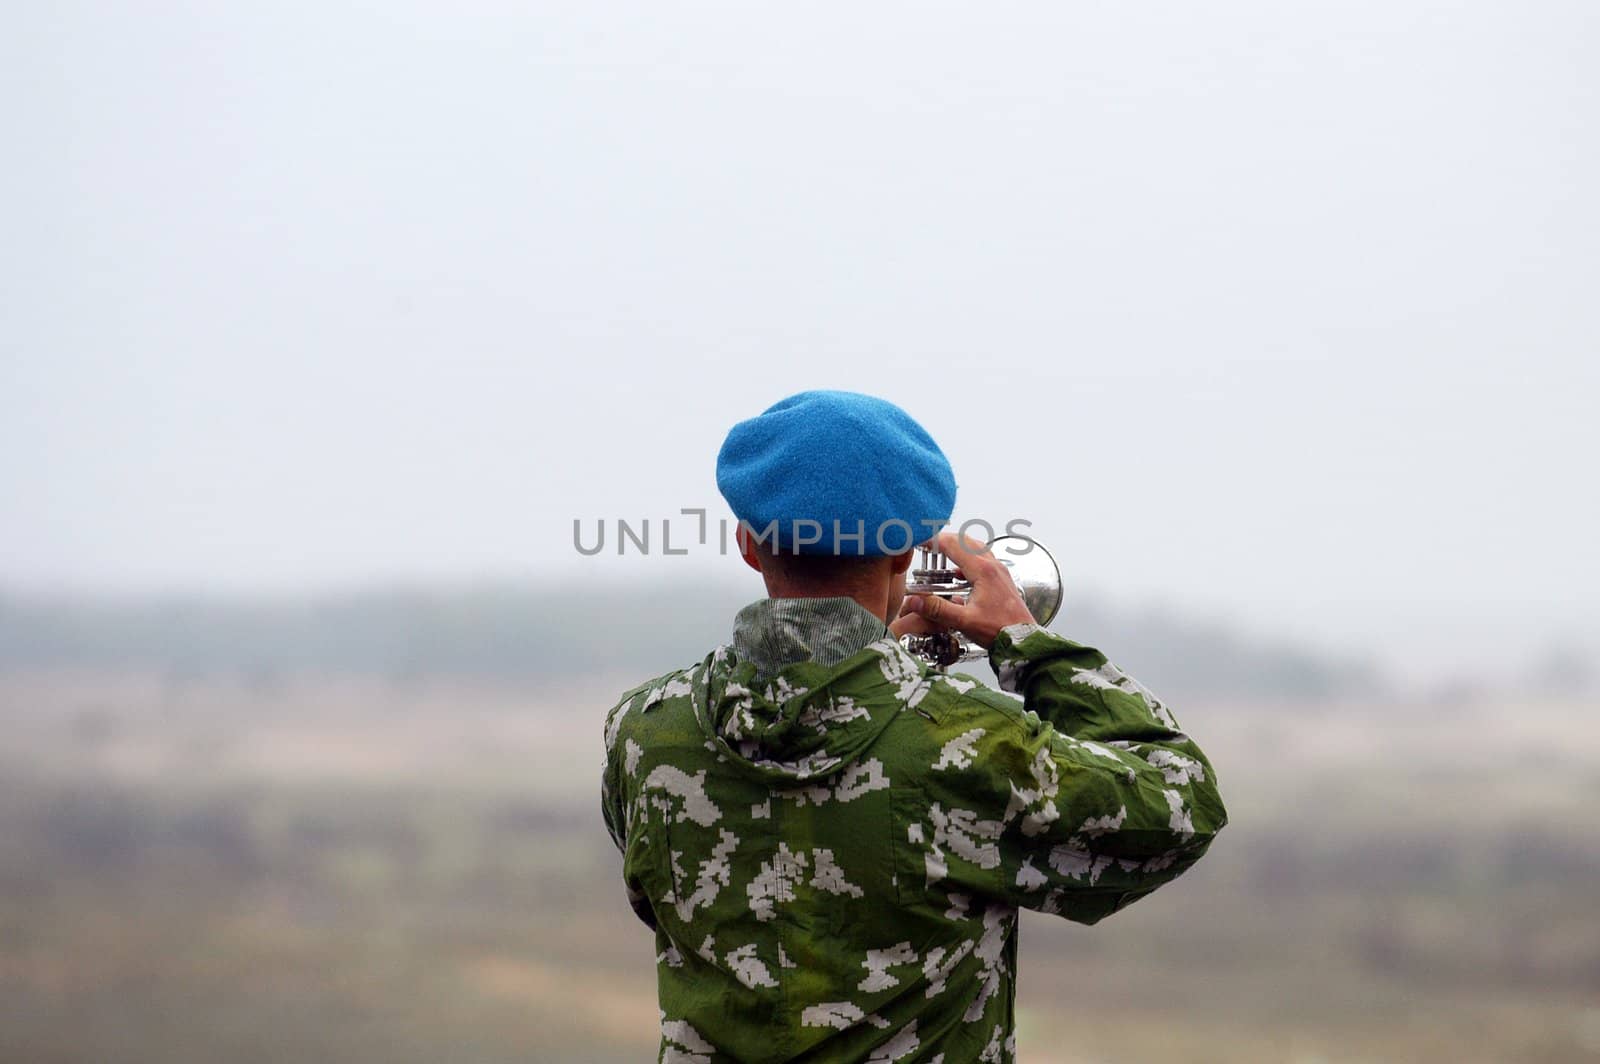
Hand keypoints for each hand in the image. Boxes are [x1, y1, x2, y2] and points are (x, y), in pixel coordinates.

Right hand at [891, 531, 1036, 650]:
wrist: (1023, 640)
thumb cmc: (1001, 630)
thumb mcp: (964, 621)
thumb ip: (938, 609)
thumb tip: (916, 600)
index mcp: (983, 571)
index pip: (953, 545)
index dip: (933, 541)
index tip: (920, 541)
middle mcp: (993, 567)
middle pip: (965, 541)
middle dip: (945, 540)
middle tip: (929, 545)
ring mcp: (999, 572)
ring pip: (976, 549)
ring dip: (959, 547)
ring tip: (942, 554)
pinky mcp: (1002, 580)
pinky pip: (983, 561)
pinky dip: (968, 560)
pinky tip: (960, 574)